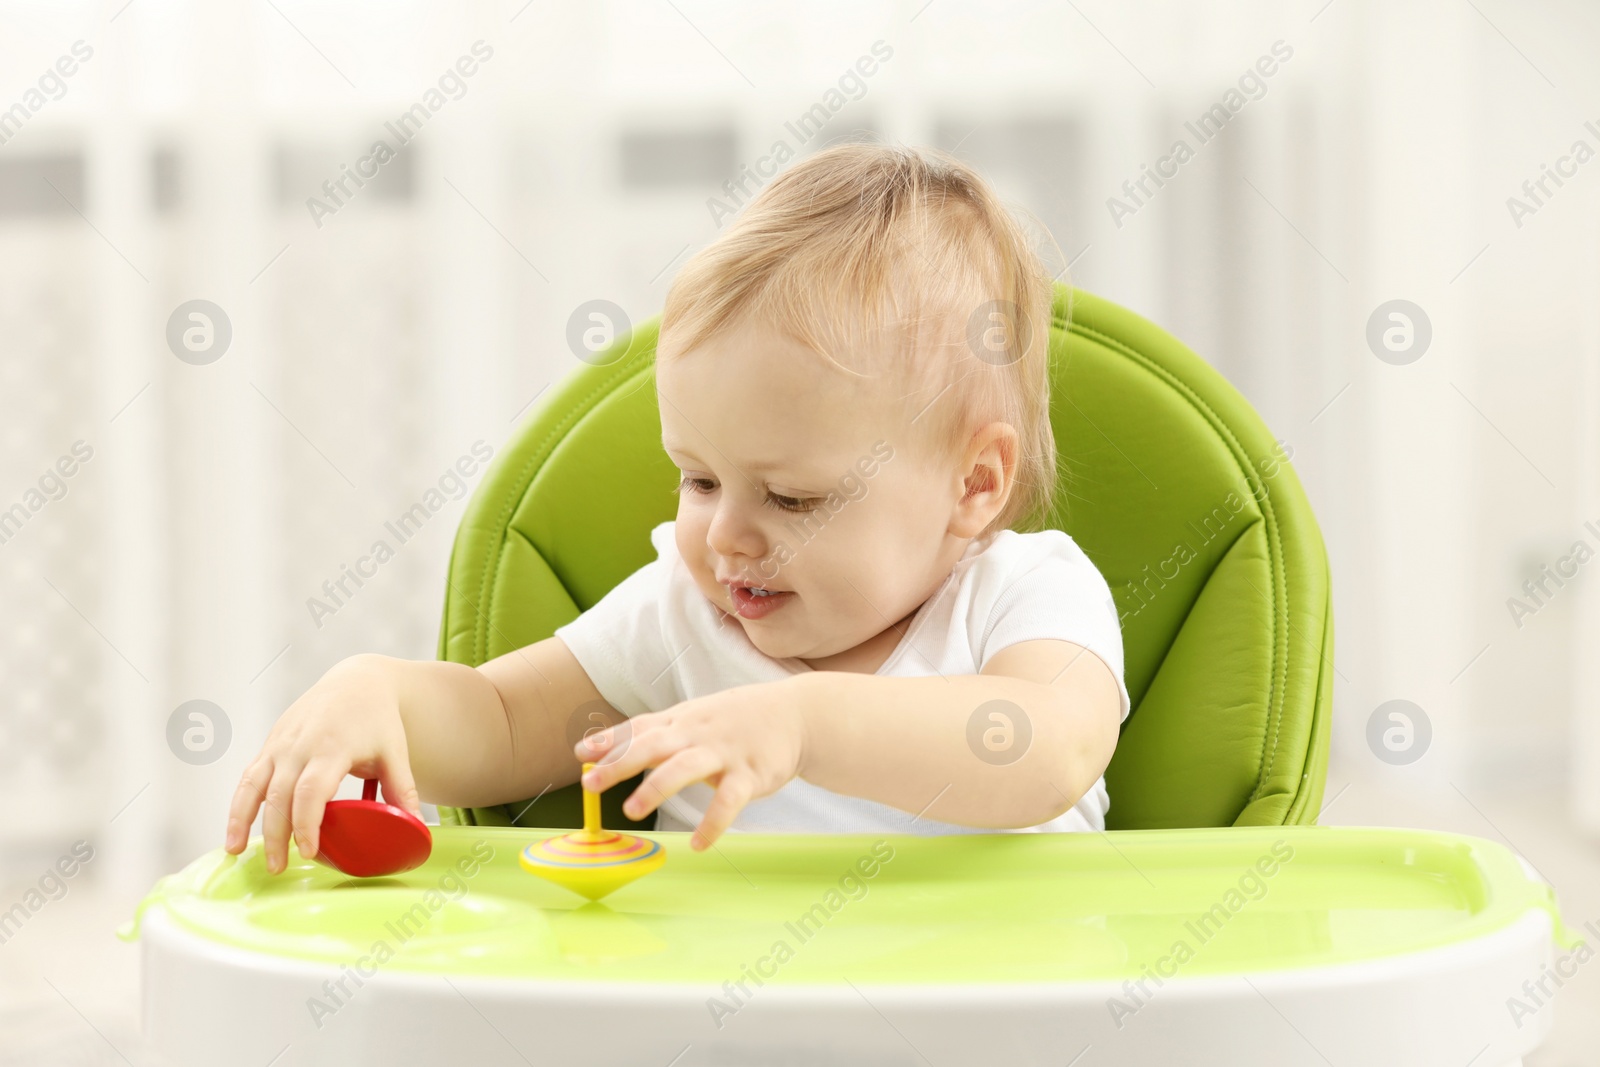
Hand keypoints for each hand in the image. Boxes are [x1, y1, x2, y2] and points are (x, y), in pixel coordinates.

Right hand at [224, 654, 421, 873]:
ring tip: (235, 852)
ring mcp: (281, 743)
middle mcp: (300, 744)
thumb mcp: (395, 752)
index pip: (312, 790)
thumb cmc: (378, 720)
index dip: (307, 823)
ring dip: (242, 820)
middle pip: (280, 795)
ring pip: (253, 785)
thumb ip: (402, 790)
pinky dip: (238, 804)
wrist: (357, 681)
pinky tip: (234, 831)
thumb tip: (417, 827)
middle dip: (276, 833)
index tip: (309, 852)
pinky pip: (249, 777)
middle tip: (278, 867)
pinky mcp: (270, 744)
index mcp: (332, 746)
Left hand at [574, 677, 810, 850]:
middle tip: (591, 784)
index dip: (610, 741)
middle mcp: (698, 733)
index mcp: (682, 720)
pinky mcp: (750, 774)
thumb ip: (651, 732)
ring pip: (684, 768)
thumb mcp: (693, 717)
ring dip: (656, 788)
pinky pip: (729, 800)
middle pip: (652, 745)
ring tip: (632, 811)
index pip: (640, 728)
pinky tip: (698, 843)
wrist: (797, 714)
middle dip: (620, 764)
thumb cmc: (736, 720)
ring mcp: (724, 752)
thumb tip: (595, 746)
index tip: (581, 755)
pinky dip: (713, 823)